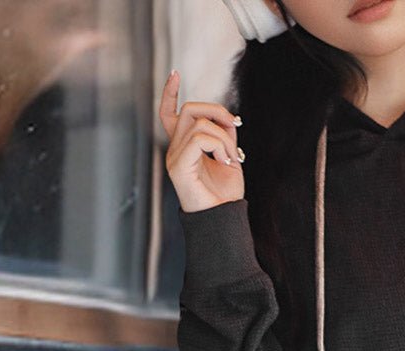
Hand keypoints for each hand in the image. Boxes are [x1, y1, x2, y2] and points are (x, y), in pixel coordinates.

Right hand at [159, 68, 244, 213]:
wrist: (223, 222)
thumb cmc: (224, 197)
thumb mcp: (229, 156)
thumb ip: (225, 134)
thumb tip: (227, 117)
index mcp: (184, 148)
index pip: (169, 114)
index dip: (170, 93)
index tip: (174, 74)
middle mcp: (175, 150)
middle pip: (189, 110)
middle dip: (217, 111)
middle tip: (235, 127)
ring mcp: (174, 158)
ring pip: (197, 123)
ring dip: (223, 135)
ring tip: (231, 156)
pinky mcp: (178, 167)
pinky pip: (198, 138)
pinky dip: (218, 145)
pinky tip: (225, 160)